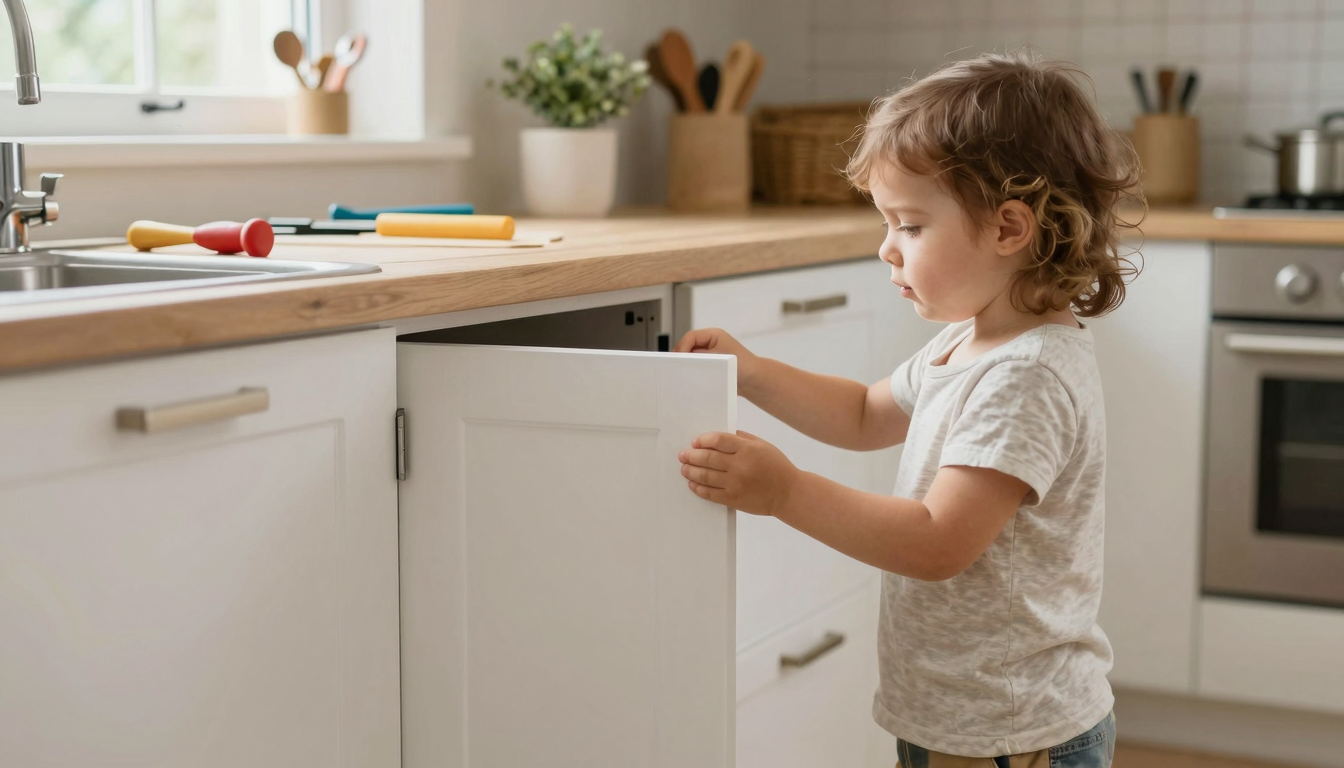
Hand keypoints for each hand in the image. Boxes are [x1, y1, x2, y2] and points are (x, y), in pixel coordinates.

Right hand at [673, 327, 761, 394]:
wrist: (754, 381)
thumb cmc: (742, 365)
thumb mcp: (719, 358)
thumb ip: (700, 357)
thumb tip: (682, 359)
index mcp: (713, 335)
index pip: (691, 337)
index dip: (682, 346)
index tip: (677, 359)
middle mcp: (710, 342)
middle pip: (688, 346)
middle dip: (681, 356)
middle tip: (674, 367)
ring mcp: (710, 354)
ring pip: (691, 356)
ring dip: (686, 364)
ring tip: (680, 373)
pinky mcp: (710, 365)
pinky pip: (696, 366)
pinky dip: (691, 370)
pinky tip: (688, 378)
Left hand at [678, 430, 798, 515]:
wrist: (788, 493)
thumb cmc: (777, 466)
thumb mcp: (763, 445)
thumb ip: (742, 438)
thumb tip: (720, 437)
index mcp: (747, 449)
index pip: (718, 441)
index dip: (703, 440)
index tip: (696, 442)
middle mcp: (739, 466)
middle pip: (707, 458)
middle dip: (691, 456)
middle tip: (683, 455)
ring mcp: (735, 484)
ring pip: (705, 476)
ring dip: (691, 471)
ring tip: (684, 469)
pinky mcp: (733, 499)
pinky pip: (710, 493)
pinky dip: (698, 488)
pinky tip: (693, 484)